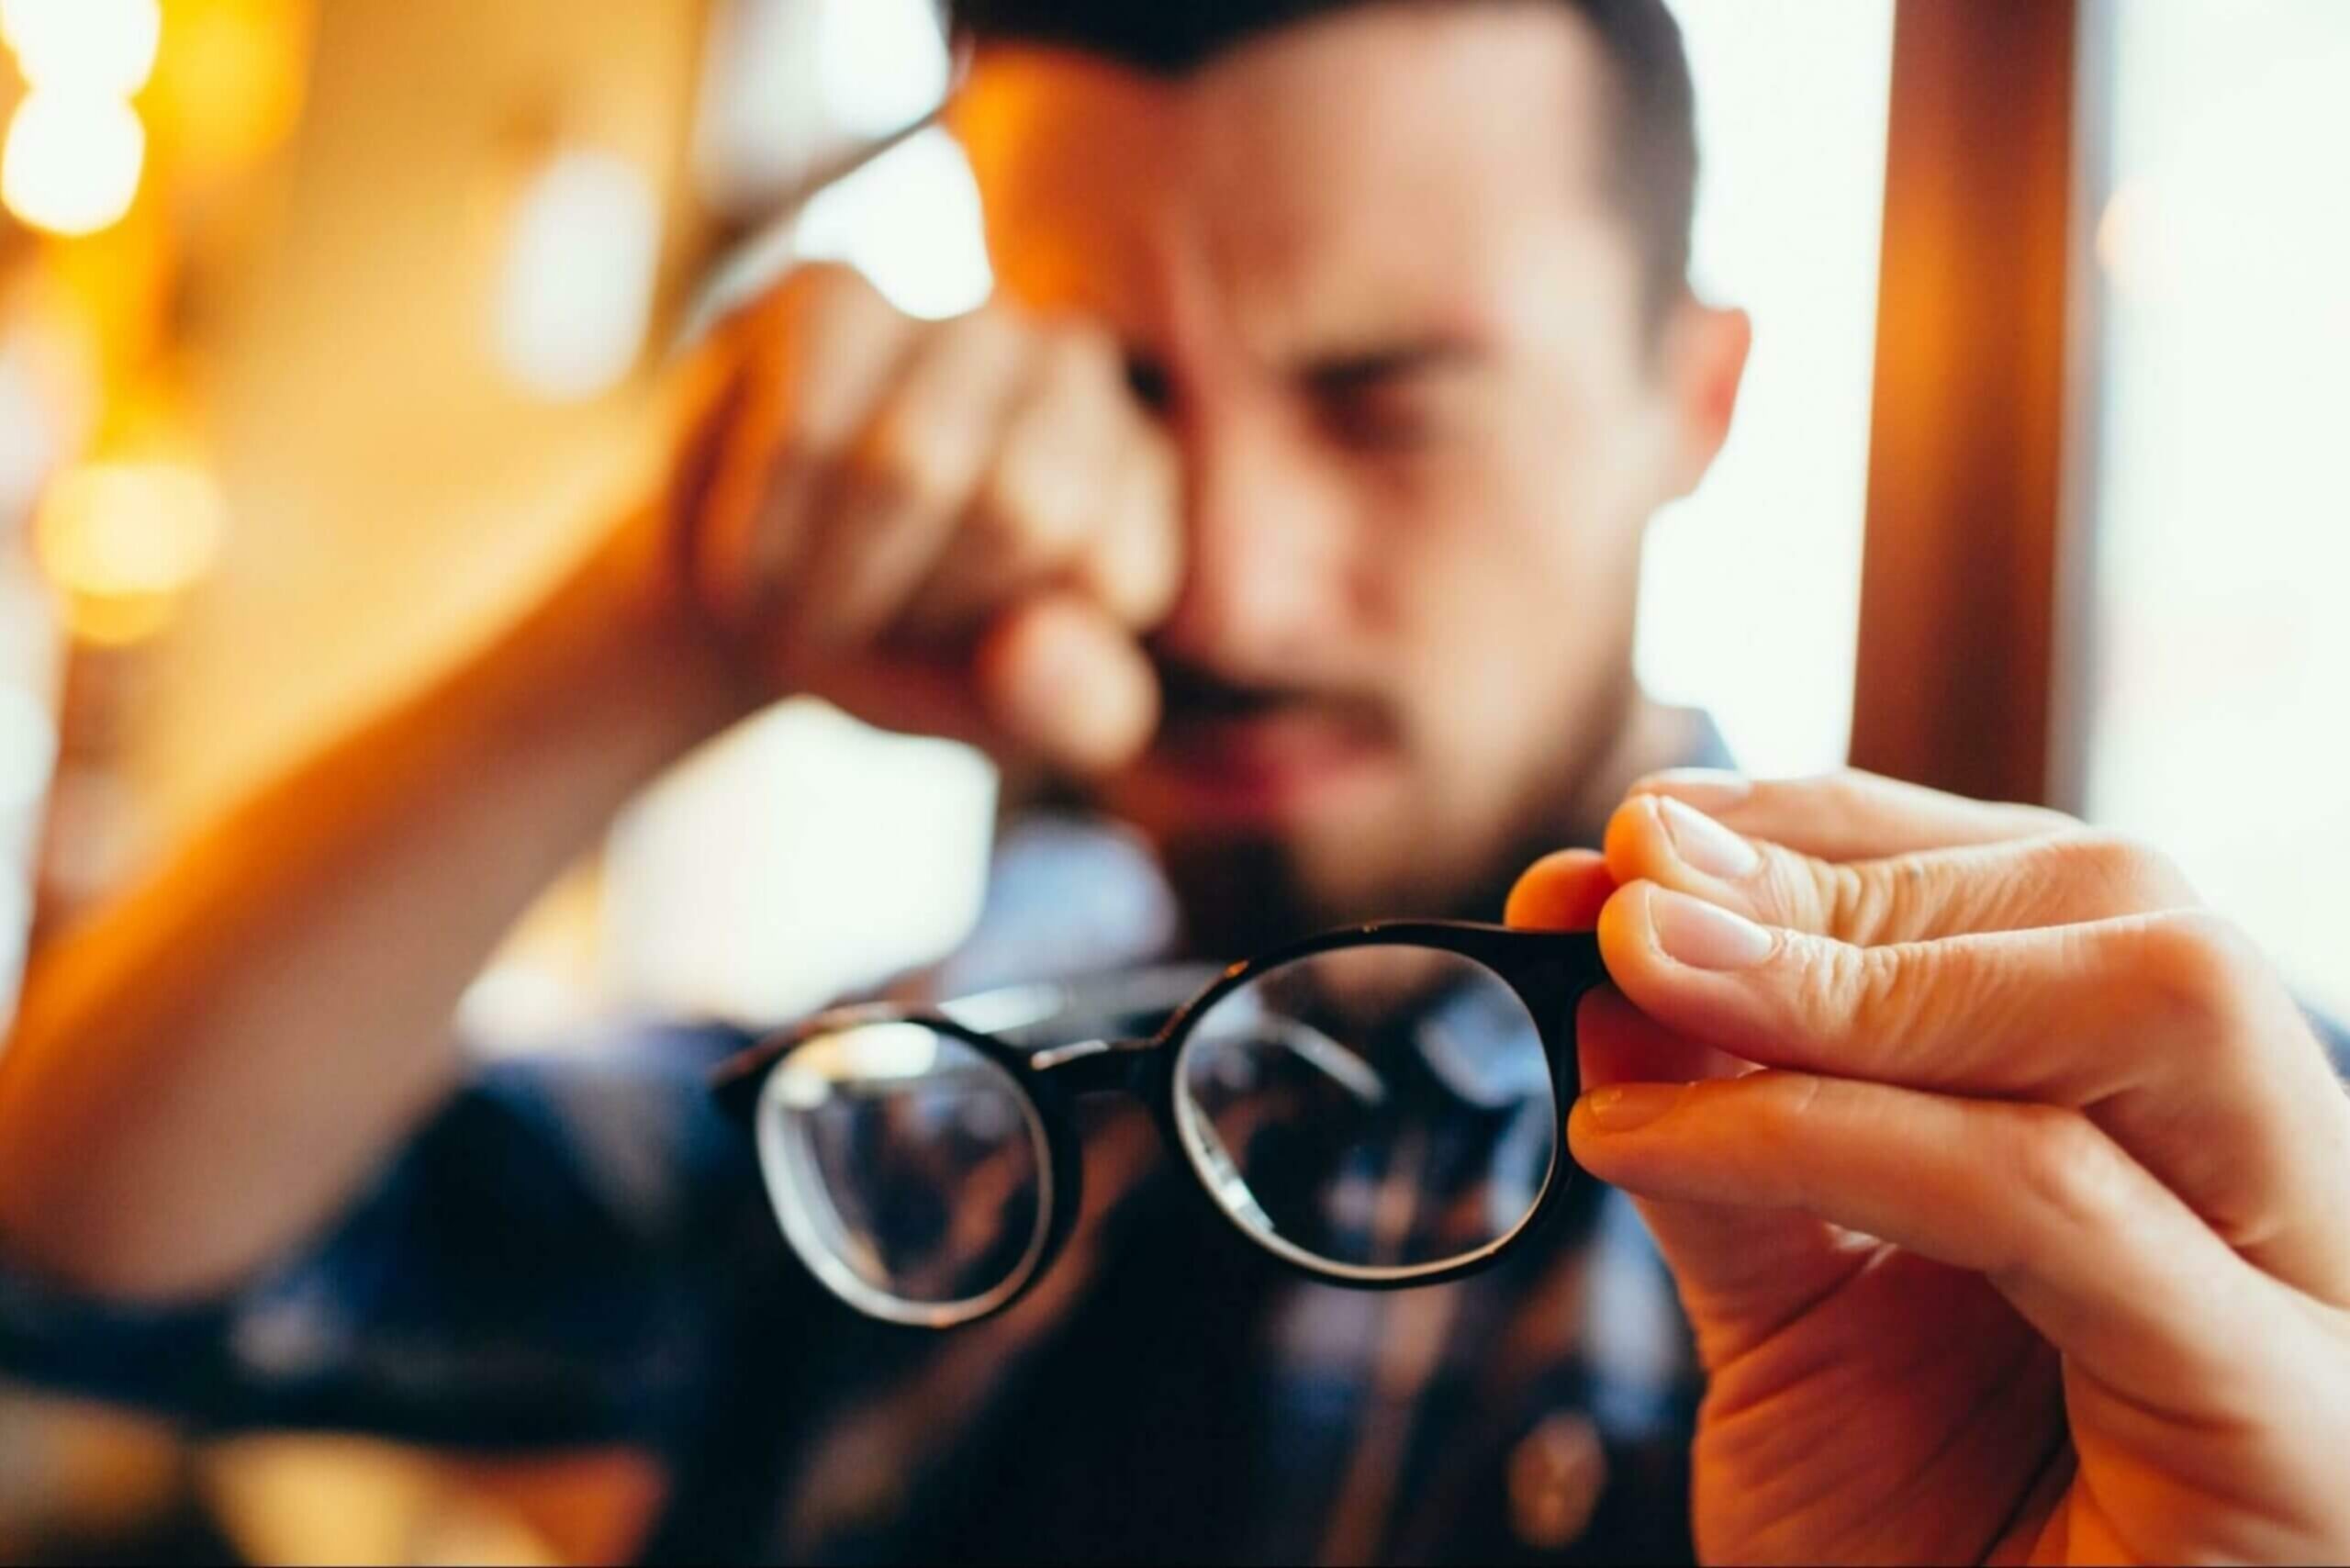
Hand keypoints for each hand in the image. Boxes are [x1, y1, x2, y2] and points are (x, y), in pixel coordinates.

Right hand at [672, 264, 1182, 773]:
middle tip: (873, 627)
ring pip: (908, 470)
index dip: (1015, 650)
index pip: (1112, 569)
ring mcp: (956, 316)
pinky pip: (804, 432)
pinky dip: (762, 536)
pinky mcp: (837, 293)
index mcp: (1145, 476)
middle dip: (920, 609)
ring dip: (833, 583)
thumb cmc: (910, 655)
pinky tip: (751, 560)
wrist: (754, 600)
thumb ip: (1073, 707)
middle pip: (1018, 509)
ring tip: (811, 603)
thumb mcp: (1010, 713)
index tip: (966, 658)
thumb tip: (1030, 649)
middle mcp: (1077, 371)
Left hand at [1507, 771, 2349, 1563]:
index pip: (2050, 899)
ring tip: (1635, 968)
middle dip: (1851, 875)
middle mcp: (2285, 1196)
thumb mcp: (1796, 1328)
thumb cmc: (1916, 1565)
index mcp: (2178, 1146)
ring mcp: (2317, 1302)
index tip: (1635, 835)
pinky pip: (2057, 1204)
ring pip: (2152, 1006)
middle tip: (1626, 887)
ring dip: (1850, 968)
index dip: (1839, 835)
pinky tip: (1648, 1138)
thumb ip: (1732, 1152)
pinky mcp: (2297, 1425)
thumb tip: (1617, 969)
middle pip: (2127, 912)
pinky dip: (1829, 1134)